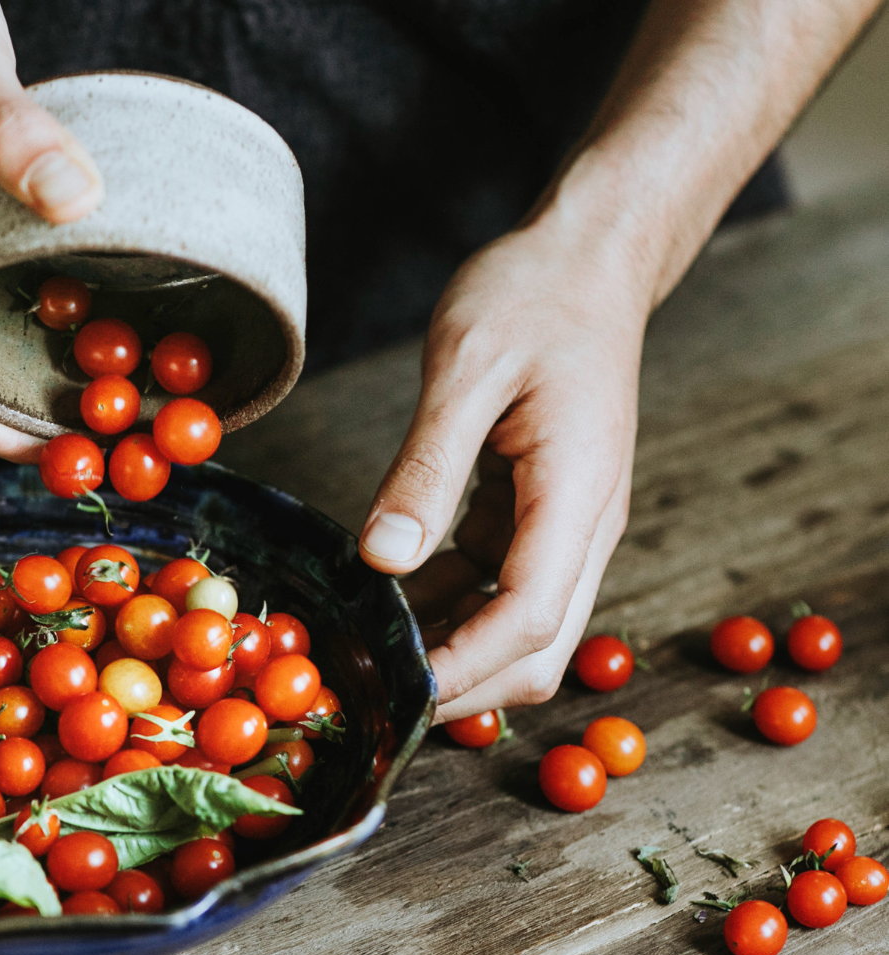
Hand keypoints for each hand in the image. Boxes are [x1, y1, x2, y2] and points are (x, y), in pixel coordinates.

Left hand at [358, 216, 645, 722]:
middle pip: (536, 645)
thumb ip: (426, 469)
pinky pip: (497, 584)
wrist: (588, 260)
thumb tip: (384, 559)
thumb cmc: (533, 296)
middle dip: (462, 682)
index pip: (532, 617)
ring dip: (450, 648)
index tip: (398, 694)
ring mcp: (566, 523)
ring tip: (366, 650)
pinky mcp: (539, 512)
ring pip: (518, 625)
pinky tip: (388, 599)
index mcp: (577, 494)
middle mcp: (584, 525)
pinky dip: (448, 605)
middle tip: (373, 692)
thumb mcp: (467, 370)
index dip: (465, 668)